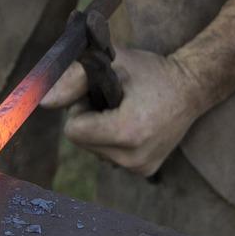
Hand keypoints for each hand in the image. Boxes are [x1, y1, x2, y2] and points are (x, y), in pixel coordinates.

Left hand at [41, 47, 203, 175]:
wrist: (191, 88)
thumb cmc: (151, 72)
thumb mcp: (113, 64)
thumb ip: (75, 79)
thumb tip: (43, 102)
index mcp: (128, 132)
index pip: (74, 131)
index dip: (81, 108)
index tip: (100, 94)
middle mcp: (134, 158)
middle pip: (81, 142)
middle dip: (89, 120)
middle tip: (114, 101)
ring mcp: (141, 168)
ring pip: (93, 151)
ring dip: (100, 131)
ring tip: (125, 111)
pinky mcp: (145, 171)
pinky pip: (109, 156)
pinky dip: (113, 141)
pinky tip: (133, 124)